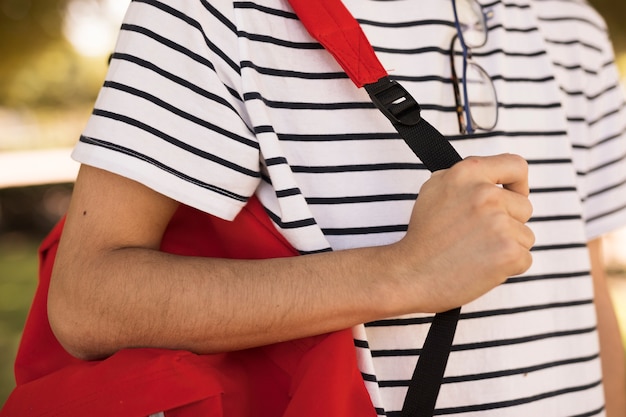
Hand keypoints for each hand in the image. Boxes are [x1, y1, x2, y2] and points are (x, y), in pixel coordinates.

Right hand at [390, 154, 534, 312]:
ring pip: (525, 235)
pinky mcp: (509, 251)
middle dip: (509, 222)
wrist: (410, 274)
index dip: (519, 183)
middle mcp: (485, 194)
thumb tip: (492, 178)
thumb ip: (465, 179)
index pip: (515, 165)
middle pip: (524, 206)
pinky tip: (481, 267)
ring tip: (475, 252)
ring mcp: (499, 223)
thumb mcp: (434, 190)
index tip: (514, 195)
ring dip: (506, 246)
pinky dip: (507, 267)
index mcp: (467, 174)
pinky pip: (524, 258)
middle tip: (478, 236)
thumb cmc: (423, 237)